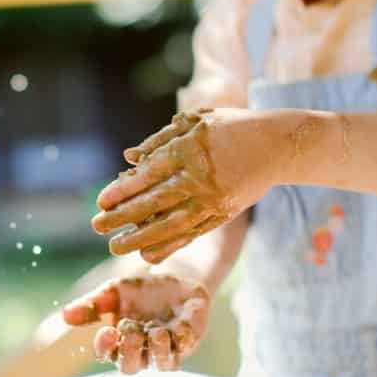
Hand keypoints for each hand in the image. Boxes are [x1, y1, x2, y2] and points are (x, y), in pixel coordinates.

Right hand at [61, 274, 209, 374]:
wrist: (177, 275)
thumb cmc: (142, 290)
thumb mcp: (113, 291)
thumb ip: (92, 304)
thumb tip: (65, 315)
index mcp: (121, 341)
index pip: (107, 355)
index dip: (105, 347)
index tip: (109, 330)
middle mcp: (143, 350)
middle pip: (131, 368)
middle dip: (130, 351)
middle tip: (132, 329)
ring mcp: (168, 347)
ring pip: (162, 365)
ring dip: (157, 351)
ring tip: (156, 331)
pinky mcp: (190, 339)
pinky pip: (185, 348)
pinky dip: (181, 337)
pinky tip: (179, 321)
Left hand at [92, 108, 304, 262]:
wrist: (279, 145)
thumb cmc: (233, 127)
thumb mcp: (198, 121)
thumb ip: (162, 138)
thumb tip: (129, 157)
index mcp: (191, 149)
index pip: (150, 173)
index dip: (124, 188)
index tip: (100, 201)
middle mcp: (201, 177)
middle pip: (156, 201)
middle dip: (124, 216)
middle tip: (97, 227)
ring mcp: (213, 199)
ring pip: (172, 223)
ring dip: (141, 237)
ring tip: (115, 248)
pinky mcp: (223, 213)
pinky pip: (192, 233)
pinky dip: (170, 245)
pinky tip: (148, 254)